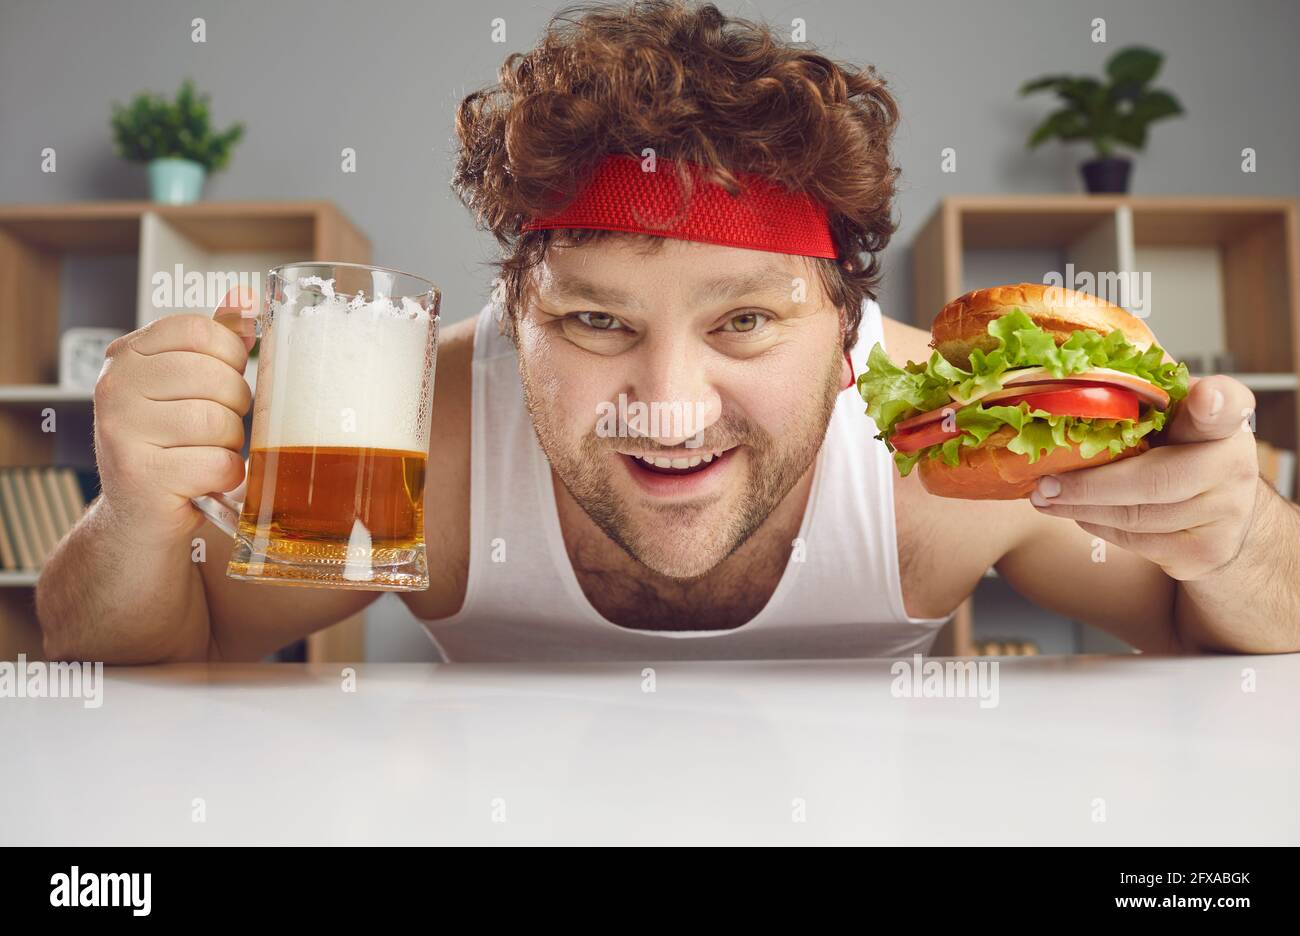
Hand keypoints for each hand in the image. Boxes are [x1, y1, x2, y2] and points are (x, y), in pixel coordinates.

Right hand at [93, 289, 253, 544]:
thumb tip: (244, 299)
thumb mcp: (185, 387)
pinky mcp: (140, 476)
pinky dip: (226, 477)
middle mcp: (115, 387)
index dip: (231, 356)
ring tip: (208, 453)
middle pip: (215, 378)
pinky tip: (206, 480)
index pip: (200, 331)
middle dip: (235, 407)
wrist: (137, 518)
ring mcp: (121, 432)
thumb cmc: (170, 446)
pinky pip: (217, 464)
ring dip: (230, 444)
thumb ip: (213, 343)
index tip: (226, 378)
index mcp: (127, 356)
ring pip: (219, 422)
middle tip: (217, 428)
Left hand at [1028, 375, 1260, 580]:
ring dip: (1081, 508)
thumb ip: (1144, 394)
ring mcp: (1226, 513)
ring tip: (1046, 498)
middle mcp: (1234, 464)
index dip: (1215, 401)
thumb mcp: (1172, 416)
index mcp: (1223, 418)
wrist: (1224, 515)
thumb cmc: (1182, 452)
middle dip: (1088, 486)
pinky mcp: (1206, 552)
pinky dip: (1098, 526)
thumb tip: (1071, 363)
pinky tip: (1080, 513)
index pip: (1227, 403)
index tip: (1206, 398)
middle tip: (1043, 485)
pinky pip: (1137, 541)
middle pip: (1155, 479)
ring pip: (1137, 515)